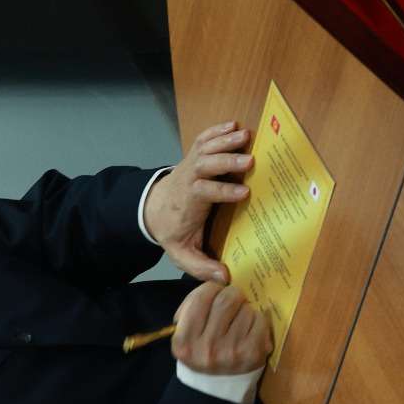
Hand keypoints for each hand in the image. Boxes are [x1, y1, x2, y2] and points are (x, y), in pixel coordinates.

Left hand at [142, 121, 253, 283]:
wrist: (153, 209)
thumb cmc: (173, 230)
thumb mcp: (181, 253)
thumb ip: (199, 266)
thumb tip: (222, 278)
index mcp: (188, 201)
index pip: (203, 192)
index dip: (222, 192)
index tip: (244, 193)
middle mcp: (188, 179)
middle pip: (204, 166)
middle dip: (225, 163)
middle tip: (250, 162)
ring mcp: (190, 164)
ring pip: (205, 149)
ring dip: (224, 141)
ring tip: (246, 136)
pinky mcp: (194, 155)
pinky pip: (203, 139)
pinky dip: (216, 131)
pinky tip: (233, 126)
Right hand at [172, 281, 271, 374]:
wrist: (215, 385)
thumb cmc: (200, 350)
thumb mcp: (184, 332)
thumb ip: (193, 305)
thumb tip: (218, 277)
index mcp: (184, 342)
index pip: (201, 298)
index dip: (211, 288)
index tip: (215, 292)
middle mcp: (206, 348)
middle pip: (226, 300)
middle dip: (232, 295)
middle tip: (232, 301)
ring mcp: (231, 352)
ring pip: (246, 309)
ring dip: (244, 309)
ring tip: (238, 320)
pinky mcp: (253, 354)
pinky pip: (260, 320)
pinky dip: (258, 319)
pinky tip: (249, 329)